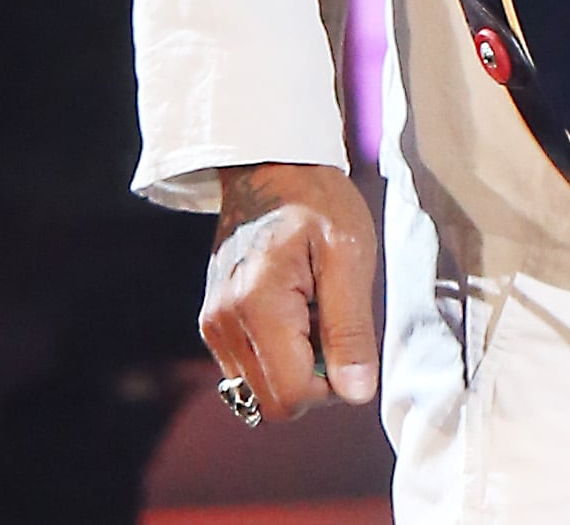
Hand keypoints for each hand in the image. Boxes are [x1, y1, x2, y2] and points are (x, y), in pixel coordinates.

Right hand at [201, 161, 379, 419]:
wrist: (272, 168)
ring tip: (312, 310)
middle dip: (313, 379)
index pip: (293, 395)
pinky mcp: (214, 324)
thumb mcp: (349, 256)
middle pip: (273, 402)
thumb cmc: (316, 202)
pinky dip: (278, 354)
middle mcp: (224, 324)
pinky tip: (294, 311)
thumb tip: (356, 393)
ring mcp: (214, 326)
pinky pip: (250, 369)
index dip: (332, 385)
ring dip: (295, 366)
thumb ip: (350, 329)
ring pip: (260, 391)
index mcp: (257, 306)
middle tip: (331, 322)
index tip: (348, 341)